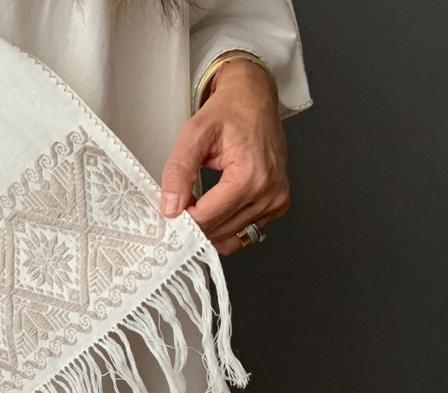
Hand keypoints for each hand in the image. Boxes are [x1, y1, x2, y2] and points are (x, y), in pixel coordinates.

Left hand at [160, 57, 289, 254]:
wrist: (255, 99)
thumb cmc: (229, 111)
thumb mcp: (194, 134)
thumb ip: (179, 171)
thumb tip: (170, 206)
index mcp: (251, 175)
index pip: (208, 216)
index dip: (183, 217)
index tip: (170, 207)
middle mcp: (269, 192)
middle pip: (219, 229)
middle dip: (194, 224)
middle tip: (178, 207)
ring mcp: (276, 201)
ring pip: (232, 236)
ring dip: (209, 229)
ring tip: (194, 207)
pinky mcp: (277, 205)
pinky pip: (246, 232)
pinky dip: (226, 228)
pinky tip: (213, 212)